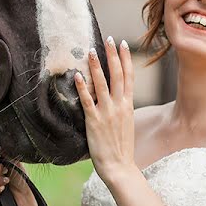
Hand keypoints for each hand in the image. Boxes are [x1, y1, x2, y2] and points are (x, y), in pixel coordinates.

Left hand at [74, 37, 136, 185]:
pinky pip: (87, 101)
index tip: (122, 44)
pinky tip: (77, 75)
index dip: (125, 59)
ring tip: (91, 50)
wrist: (119, 167)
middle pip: (117, 75)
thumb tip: (117, 99)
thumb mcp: (126, 123)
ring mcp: (106, 113)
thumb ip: (121, 109)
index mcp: (128, 105)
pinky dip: (82, 87)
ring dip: (96, 66)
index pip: (129, 77)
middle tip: (109, 38)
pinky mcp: (94, 121)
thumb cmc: (121, 148)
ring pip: (102, 84)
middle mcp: (119, 106)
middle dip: (113, 55)